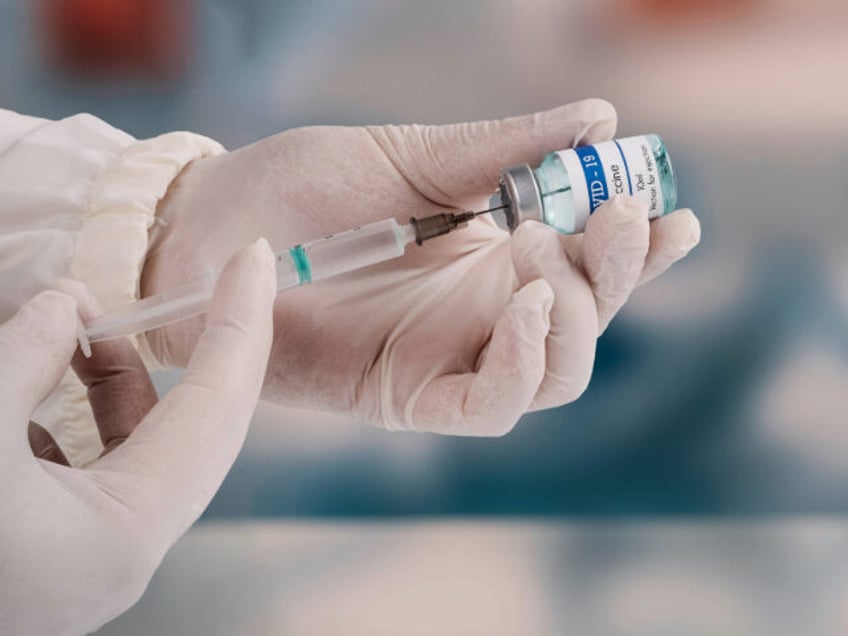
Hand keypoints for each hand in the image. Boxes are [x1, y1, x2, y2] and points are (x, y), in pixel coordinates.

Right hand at [0, 240, 275, 634]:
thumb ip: (26, 355)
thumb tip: (70, 304)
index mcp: (126, 533)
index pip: (217, 407)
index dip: (239, 324)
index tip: (256, 258)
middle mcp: (127, 550)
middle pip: (194, 426)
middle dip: (201, 345)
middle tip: (223, 276)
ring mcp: (92, 555)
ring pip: (137, 444)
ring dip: (116, 376)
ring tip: (78, 326)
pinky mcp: (59, 549)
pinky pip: (92, 464)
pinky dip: (76, 413)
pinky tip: (37, 381)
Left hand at [142, 99, 699, 434]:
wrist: (210, 232)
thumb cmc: (300, 188)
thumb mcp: (409, 157)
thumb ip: (501, 150)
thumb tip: (601, 117)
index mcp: (493, 252)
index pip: (590, 260)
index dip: (643, 246)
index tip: (677, 211)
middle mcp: (484, 312)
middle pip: (588, 320)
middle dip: (619, 274)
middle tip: (613, 216)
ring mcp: (451, 358)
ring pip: (557, 373)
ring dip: (574, 319)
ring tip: (543, 256)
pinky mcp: (409, 398)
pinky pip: (489, 406)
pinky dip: (521, 365)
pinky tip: (524, 305)